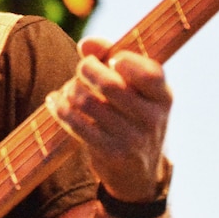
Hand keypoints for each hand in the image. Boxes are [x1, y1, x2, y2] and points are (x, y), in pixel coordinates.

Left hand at [47, 37, 172, 201]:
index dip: (125, 60)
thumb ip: (112, 59)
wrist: (138, 173)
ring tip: (69, 89)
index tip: (112, 61)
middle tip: (82, 70)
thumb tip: (87, 44)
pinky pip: (76, 124)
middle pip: (110, 84)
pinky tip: (55, 101)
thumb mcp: (135, 90)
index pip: (149, 73)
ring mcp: (132, 138)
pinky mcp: (110, 153)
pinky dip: (60, 108)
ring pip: (88, 102)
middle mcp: (152, 118)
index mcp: (163, 97)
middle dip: (87, 70)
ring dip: (71, 90)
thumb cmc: (132, 117)